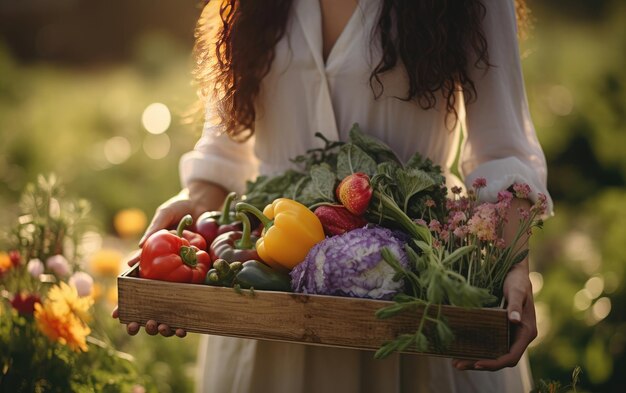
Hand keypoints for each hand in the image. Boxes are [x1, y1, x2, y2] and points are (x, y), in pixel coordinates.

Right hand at [113, 181, 226, 336]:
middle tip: (139, 327)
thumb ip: (155, 227)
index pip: (138, 279)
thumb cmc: (181, 206)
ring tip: (163, 328)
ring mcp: (186, 271)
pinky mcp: (205, 270)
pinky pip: (198, 289)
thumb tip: (140, 246)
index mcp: (154, 257)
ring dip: (169, 315)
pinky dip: (193, 305)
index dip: (127, 298)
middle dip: (146, 313)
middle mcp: (168, 267)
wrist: (207, 202)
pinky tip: (188, 322)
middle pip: (155, 295)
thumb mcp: (166, 213)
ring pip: (176, 298)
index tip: (117, 313)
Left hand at [452, 260, 536, 370]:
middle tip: (457, 365)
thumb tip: (514, 321)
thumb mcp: (517, 291)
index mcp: (526, 332)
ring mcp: (509, 335)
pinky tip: (460, 348)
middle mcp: (518, 337)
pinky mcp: (500, 330)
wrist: (515, 272)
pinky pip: (489, 344)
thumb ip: (515, 306)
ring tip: (455, 362)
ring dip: (475, 359)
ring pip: (493, 353)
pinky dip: (476, 348)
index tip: (478, 363)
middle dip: (480, 364)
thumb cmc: (518, 280)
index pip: (512, 356)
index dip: (495, 363)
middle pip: (500, 359)